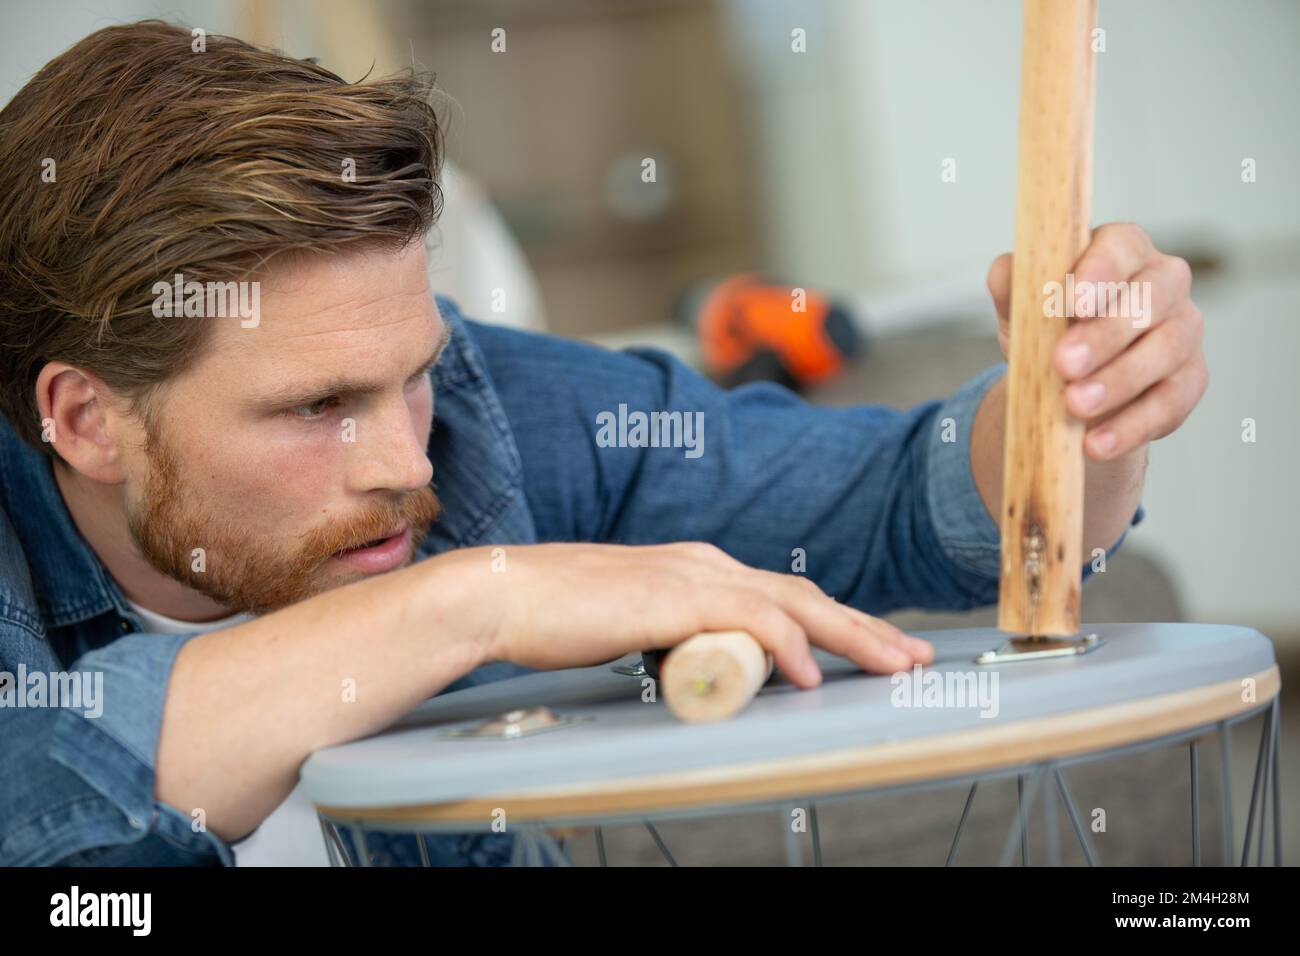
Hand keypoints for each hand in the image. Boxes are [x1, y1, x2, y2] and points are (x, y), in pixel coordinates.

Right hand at [438, 541, 932, 686]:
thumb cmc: (561, 616)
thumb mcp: (636, 627)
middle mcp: (707, 563)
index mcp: (700, 568)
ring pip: (794, 604)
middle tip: (914, 656)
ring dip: (851, 636)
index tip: (879, 645)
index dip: (838, 622)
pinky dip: (786, 646)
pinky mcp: (675, 595)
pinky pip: (750, 619)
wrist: (506, 595)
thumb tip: (696, 667)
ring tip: (893, 665)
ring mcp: (694, 575)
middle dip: (867, 627)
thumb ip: (674, 638)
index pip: (786, 596)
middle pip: (806, 595)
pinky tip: (807, 674)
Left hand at [986, 222, 1207, 460]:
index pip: (1122, 246)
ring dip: (1119, 381)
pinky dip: (1132, 425)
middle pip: (1148, 300)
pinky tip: (1097, 443)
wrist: (1067, 385)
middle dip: (1104, 335)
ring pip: (1165, 351)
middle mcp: (1164, 283)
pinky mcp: (1190, 380)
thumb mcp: (1022, 307)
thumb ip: (1013, 284)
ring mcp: (1183, 331)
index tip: (1074, 302)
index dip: (1101, 271)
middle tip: (1063, 364)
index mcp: (1124, 250)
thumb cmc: (1048, 328)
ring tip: (1075, 406)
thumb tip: (1007, 273)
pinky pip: (1171, 402)